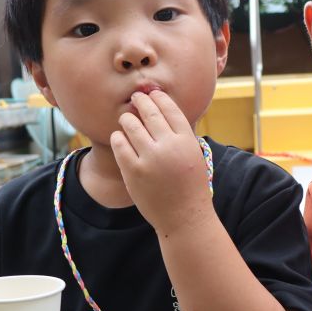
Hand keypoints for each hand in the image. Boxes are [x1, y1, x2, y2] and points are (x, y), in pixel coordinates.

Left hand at [111, 90, 212, 233]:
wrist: (184, 217)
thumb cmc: (190, 185)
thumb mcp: (193, 155)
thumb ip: (179, 135)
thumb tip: (160, 109)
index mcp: (186, 141)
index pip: (170, 109)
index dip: (159, 98)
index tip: (152, 93)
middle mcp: (169, 147)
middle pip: (150, 112)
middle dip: (141, 101)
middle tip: (135, 97)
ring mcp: (150, 159)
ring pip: (131, 125)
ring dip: (127, 119)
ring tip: (126, 119)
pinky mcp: (133, 171)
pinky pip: (119, 144)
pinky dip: (118, 137)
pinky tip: (119, 137)